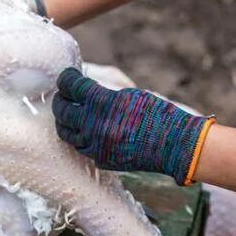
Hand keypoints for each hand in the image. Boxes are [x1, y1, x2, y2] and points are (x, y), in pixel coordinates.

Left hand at [52, 67, 213, 184]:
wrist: (175, 144)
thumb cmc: (157, 114)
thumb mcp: (128, 96)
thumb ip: (101, 94)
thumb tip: (81, 90)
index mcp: (102, 103)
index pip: (71, 87)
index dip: (65, 79)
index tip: (66, 76)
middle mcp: (94, 125)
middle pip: (62, 111)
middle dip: (60, 101)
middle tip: (62, 95)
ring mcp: (96, 145)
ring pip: (67, 132)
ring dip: (65, 121)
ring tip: (67, 114)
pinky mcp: (101, 159)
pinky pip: (81, 147)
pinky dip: (80, 137)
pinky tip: (83, 130)